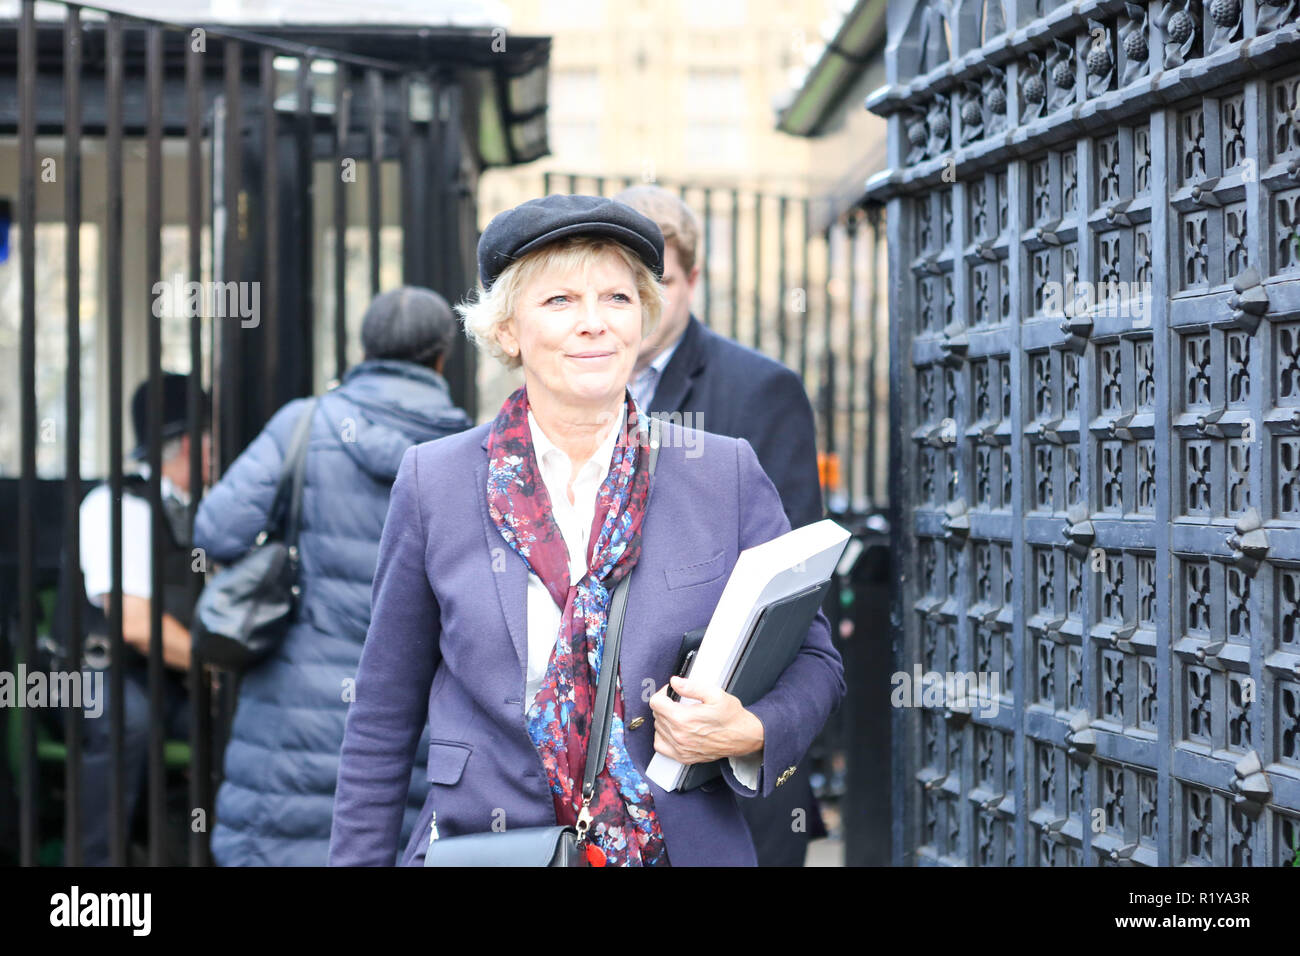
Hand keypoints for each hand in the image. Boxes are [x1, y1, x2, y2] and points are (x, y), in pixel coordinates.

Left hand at [647, 675, 763, 764]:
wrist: (744, 737)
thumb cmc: (731, 717)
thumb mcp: (715, 694)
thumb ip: (691, 687)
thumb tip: (675, 682)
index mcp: (683, 719)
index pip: (656, 703)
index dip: (663, 693)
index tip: (671, 692)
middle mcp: (679, 735)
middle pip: (657, 715)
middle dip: (665, 704)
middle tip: (678, 701)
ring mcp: (681, 748)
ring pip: (658, 729)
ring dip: (664, 719)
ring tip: (677, 714)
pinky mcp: (684, 757)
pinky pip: (661, 746)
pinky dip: (662, 736)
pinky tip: (672, 730)